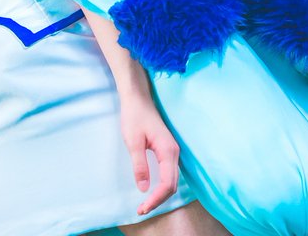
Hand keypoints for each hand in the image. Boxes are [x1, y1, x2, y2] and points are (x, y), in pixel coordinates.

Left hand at [120, 94, 180, 215]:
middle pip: (172, 184)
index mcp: (168, 151)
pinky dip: (162, 186)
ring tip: (146, 204)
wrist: (138, 98)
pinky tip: (152, 190)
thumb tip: (143, 188)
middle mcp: (174, 153)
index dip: (156, 199)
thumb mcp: (133, 141)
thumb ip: (140, 165)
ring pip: (171, 180)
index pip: (167, 183)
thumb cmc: (134, 116)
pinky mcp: (167, 150)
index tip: (143, 207)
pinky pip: (169, 173)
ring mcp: (172, 151)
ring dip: (161, 194)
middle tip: (142, 209)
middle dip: (159, 200)